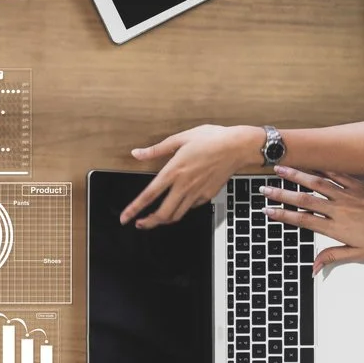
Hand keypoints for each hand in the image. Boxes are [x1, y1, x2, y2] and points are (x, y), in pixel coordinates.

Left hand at [120, 124, 265, 227]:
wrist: (238, 146)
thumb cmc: (211, 139)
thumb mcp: (180, 138)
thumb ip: (156, 149)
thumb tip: (136, 153)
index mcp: (173, 171)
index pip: (149, 195)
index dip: (134, 209)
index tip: (124, 218)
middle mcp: (184, 185)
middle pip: (163, 214)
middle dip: (148, 223)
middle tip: (139, 224)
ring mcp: (197, 192)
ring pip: (177, 215)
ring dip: (163, 220)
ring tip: (154, 219)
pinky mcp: (208, 195)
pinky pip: (191, 207)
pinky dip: (181, 210)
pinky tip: (177, 206)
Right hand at [262, 165, 363, 268]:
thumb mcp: (357, 254)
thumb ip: (332, 257)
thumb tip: (313, 268)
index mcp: (336, 228)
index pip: (303, 220)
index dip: (283, 216)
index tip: (268, 211)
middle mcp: (339, 210)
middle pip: (304, 200)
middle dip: (282, 194)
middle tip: (265, 189)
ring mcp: (348, 196)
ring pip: (318, 184)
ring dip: (297, 175)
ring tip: (281, 169)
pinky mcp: (359, 186)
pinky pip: (338, 175)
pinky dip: (323, 169)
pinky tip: (311, 165)